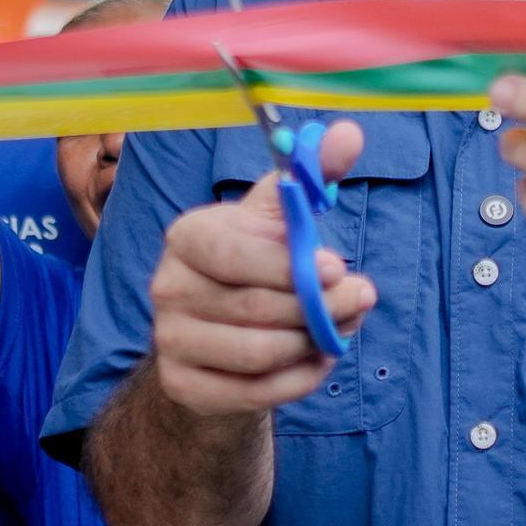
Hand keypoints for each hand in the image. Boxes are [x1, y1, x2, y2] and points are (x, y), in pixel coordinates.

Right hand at [144, 123, 377, 414]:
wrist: (220, 340)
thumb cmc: (257, 268)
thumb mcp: (281, 220)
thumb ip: (313, 177)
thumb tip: (350, 132)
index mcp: (187, 237)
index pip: (233, 254)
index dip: (290, 266)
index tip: (337, 266)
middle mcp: (166, 287)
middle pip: (256, 307)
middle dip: (320, 307)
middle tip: (359, 299)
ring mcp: (169, 340)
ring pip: (258, 353)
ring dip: (313, 344)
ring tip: (336, 330)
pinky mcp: (182, 386)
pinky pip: (255, 393)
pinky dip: (299, 379)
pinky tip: (315, 360)